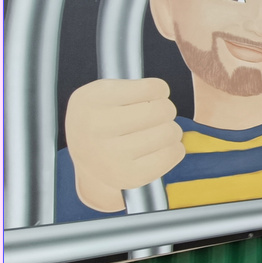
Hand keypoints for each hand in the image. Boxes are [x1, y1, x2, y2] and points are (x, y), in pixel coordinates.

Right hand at [66, 78, 185, 211]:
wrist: (86, 160)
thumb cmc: (103, 119)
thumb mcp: (103, 93)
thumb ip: (132, 87)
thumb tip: (162, 93)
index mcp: (92, 100)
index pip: (152, 88)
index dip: (159, 90)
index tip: (153, 95)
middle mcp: (97, 128)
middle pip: (163, 110)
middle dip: (166, 110)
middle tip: (156, 115)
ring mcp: (111, 155)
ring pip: (171, 132)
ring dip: (171, 130)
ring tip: (157, 131)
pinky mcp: (128, 176)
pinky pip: (172, 154)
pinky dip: (175, 148)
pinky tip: (161, 147)